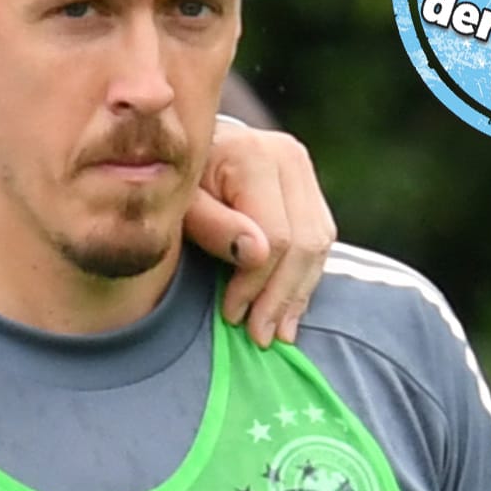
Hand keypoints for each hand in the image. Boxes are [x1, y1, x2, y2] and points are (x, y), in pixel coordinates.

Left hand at [185, 118, 336, 348]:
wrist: (180, 154)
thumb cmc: (171, 184)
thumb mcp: (178, 206)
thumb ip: (213, 226)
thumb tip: (258, 255)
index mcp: (253, 156)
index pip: (275, 238)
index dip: (255, 284)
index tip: (231, 316)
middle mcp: (287, 156)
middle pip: (305, 242)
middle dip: (281, 296)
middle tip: (260, 337)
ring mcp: (302, 169)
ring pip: (319, 243)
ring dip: (297, 293)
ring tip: (276, 332)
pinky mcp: (307, 185)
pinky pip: (319, 238)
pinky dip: (303, 277)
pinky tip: (287, 309)